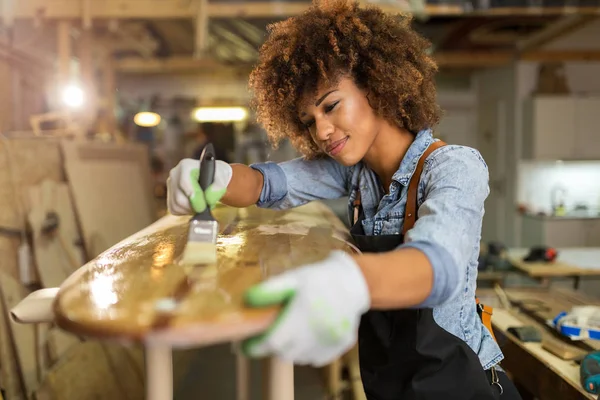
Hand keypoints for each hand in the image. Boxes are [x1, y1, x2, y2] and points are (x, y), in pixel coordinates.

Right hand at [167, 158, 231, 214]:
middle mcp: (174, 174)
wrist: (211, 178)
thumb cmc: (217, 176)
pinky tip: (195, 205)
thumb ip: (218, 187)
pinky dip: (186, 211)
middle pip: (179, 198)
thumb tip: (208, 198)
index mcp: (185, 166)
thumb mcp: (222, 178)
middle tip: (206, 207)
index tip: (204, 206)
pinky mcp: (169, 196)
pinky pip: (174, 209)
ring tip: (202, 204)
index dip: (194, 197)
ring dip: (191, 210)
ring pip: (176, 205)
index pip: (184, 183)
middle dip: (194, 207)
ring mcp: (170, 185)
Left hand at [242, 250, 369, 366]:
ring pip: (300, 357)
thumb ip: (271, 290)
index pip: (273, 342)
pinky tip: (308, 336)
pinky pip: (316, 357)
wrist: (354, 282)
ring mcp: (329, 342)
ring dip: (292, 349)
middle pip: (285, 353)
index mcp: (302, 316)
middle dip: (275, 346)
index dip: (257, 346)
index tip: (248, 345)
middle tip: (273, 333)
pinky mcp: (340, 347)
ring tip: (292, 332)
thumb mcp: (293, 278)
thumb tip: (248, 299)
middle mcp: (316, 333)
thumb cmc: (319, 279)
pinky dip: (308, 351)